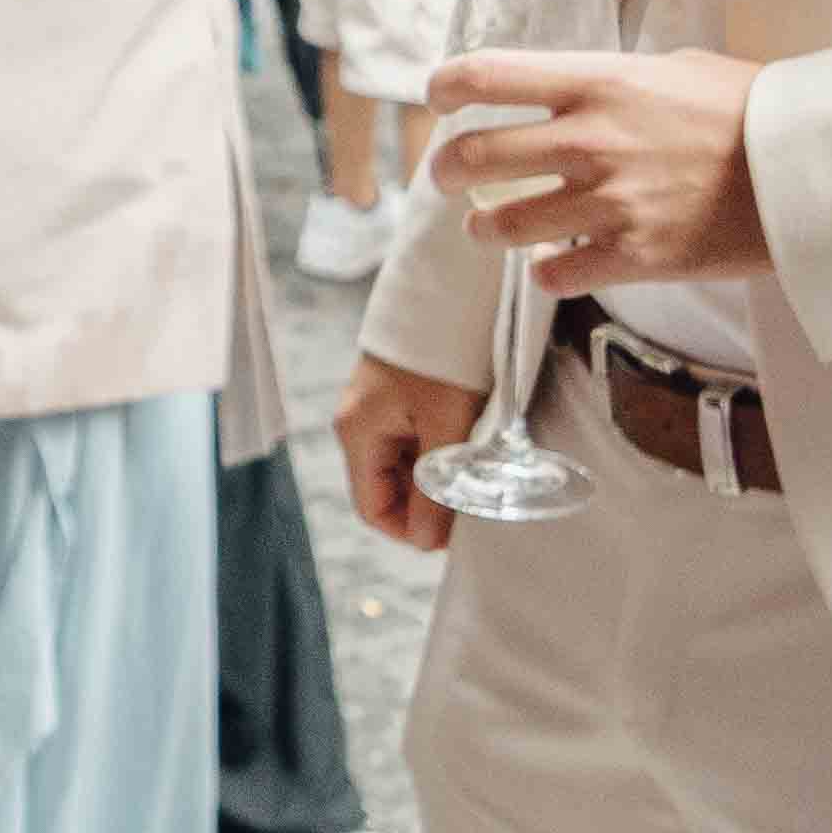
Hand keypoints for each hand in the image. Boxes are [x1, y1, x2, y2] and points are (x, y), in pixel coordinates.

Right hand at [337, 354, 481, 553]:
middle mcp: (358, 424)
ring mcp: (375, 410)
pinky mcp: (394, 398)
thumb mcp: (445, 425)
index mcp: (357, 433)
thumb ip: (435, 486)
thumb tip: (427, 541)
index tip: (453, 532)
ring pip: (402, 467)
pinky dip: (437, 452)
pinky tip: (466, 444)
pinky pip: (411, 441)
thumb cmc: (441, 356)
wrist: (444, 292)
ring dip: (436, 477)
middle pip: (386, 489)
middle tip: (472, 501)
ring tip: (474, 470)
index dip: (411, 529)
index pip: (372, 508)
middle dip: (427, 503)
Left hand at [431, 47, 769, 293]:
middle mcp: (590, 140)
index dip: (444, 88)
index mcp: (598, 82)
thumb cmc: (754, 109)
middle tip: (448, 175)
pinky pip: (555, 276)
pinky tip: (553, 265)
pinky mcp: (635, 257)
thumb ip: (618, 80)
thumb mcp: (678, 67)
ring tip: (486, 228)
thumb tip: (583, 88)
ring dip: (484, 229)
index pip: (486, 75)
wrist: (812, 169)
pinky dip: (546, 274)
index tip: (437, 98)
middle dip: (447, 170)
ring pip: (500, 227)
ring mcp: (609, 203)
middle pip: (473, 157)